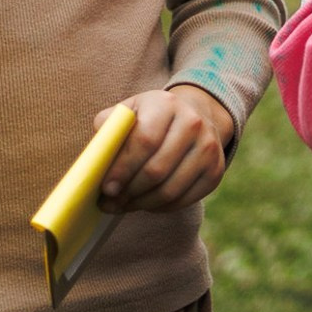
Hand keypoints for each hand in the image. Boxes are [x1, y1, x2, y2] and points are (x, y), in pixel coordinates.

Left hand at [98, 85, 235, 212]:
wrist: (194, 116)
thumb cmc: (151, 118)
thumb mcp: (130, 111)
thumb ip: (109, 128)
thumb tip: (95, 157)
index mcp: (166, 104)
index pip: (144, 141)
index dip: (123, 168)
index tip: (106, 188)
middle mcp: (193, 123)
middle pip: (157, 169)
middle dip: (130, 191)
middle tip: (111, 202)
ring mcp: (209, 148)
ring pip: (170, 189)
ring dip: (142, 203)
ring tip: (124, 205)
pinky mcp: (215, 171)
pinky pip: (184, 200)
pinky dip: (160, 207)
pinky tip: (146, 203)